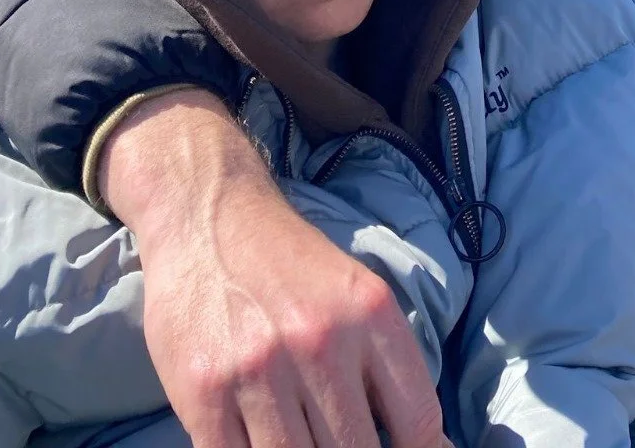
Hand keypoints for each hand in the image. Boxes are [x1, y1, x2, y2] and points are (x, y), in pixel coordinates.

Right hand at [99, 89, 447, 447]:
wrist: (207, 211)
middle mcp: (321, 341)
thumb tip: (430, 442)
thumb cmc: (288, 261)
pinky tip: (261, 440)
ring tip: (303, 435)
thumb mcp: (356, 292)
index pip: (418, 421)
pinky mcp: (204, 393)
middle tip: (341, 436)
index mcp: (370, 313)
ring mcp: (261, 370)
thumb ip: (388, 363)